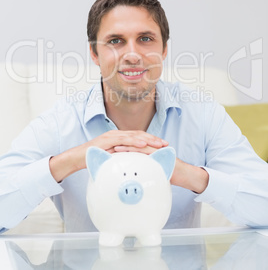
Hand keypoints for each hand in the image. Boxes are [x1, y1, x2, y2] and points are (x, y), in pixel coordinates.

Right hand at [49, 130, 167, 181]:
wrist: (77, 158)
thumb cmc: (93, 160)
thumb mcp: (111, 160)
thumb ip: (121, 160)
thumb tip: (133, 168)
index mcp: (120, 138)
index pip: (139, 138)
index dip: (151, 141)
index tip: (163, 146)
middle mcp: (118, 134)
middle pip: (140, 135)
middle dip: (153, 139)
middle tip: (166, 144)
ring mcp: (113, 136)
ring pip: (134, 136)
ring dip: (147, 139)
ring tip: (159, 143)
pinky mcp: (108, 140)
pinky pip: (124, 140)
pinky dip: (134, 141)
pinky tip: (143, 144)